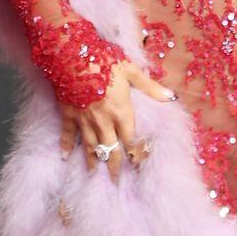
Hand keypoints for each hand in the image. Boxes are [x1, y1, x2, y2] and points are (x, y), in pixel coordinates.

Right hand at [59, 60, 177, 181]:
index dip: (134, 153)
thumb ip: (150, 87)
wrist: (71, 54)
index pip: (130, 139)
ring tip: (94, 174)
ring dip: (92, 161)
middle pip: (110, 149)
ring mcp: (84, 120)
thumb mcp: (131, 71)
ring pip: (90, 146)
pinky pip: (67, 134)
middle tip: (115, 181)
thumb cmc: (104, 60)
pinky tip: (65, 157)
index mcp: (121, 111)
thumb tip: (171, 96)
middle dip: (113, 166)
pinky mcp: (68, 115)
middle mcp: (103, 121)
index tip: (138, 165)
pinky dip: (66, 146)